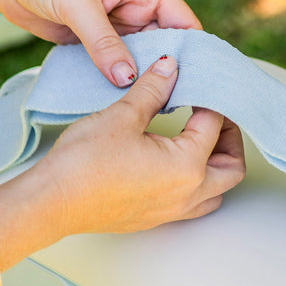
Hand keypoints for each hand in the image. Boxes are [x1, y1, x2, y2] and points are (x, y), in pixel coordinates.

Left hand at [0, 0, 200, 86]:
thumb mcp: (77, 4)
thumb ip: (104, 43)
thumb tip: (128, 80)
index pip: (183, 22)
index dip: (194, 51)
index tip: (198, 83)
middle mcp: (136, 7)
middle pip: (165, 46)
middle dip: (167, 71)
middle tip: (175, 105)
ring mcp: (116, 26)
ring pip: (140, 59)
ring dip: (142, 79)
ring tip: (151, 107)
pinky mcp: (96, 41)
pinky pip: (115, 65)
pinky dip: (118, 80)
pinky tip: (122, 100)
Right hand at [36, 54, 245, 235]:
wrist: (52, 203)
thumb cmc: (85, 163)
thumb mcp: (123, 116)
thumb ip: (153, 90)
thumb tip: (170, 67)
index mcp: (187, 166)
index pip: (214, 125)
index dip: (209, 99)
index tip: (197, 84)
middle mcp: (188, 194)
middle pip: (232, 168)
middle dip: (230, 139)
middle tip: (214, 116)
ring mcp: (173, 210)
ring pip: (217, 191)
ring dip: (218, 165)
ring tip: (201, 139)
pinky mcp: (157, 218)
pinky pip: (195, 203)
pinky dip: (199, 182)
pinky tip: (178, 162)